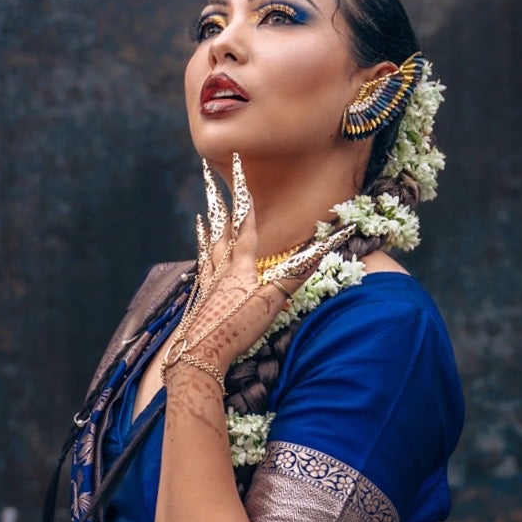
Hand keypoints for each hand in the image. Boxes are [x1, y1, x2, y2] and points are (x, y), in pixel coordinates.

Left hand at [163, 154, 352, 381]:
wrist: (199, 355)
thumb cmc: (236, 330)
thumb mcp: (271, 303)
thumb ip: (295, 276)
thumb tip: (322, 250)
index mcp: (240, 265)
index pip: (244, 220)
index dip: (243, 192)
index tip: (237, 166)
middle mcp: (221, 269)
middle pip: (220, 227)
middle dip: (218, 199)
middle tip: (209, 174)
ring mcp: (209, 284)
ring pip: (209, 247)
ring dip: (208, 228)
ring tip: (202, 214)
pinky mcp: (201, 301)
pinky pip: (202, 270)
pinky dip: (203, 259)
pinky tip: (202, 263)